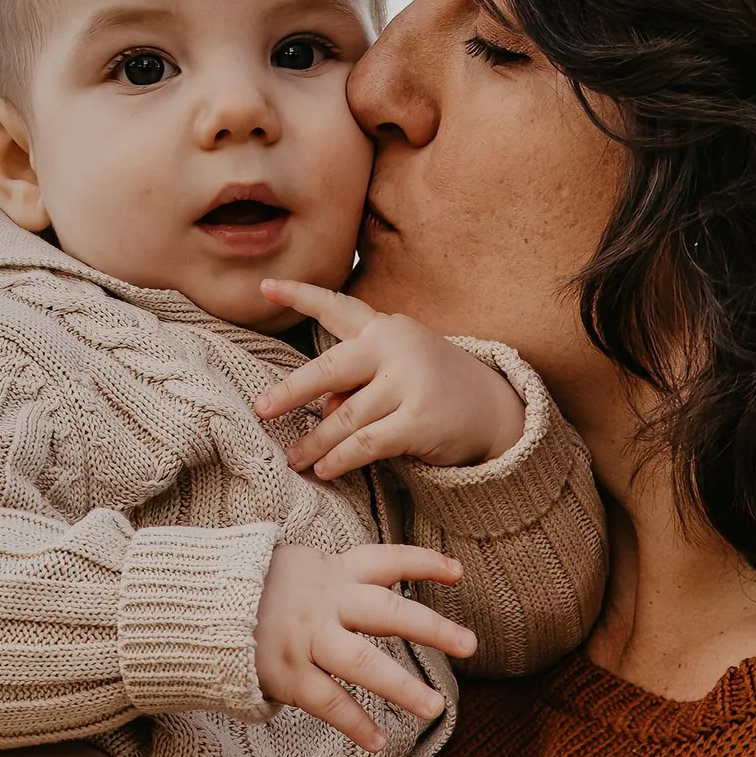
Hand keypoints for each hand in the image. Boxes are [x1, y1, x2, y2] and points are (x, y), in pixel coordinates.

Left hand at [253, 283, 522, 479]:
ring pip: (343, 417)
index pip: (337, 307)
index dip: (299, 295)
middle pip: (329, 370)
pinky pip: (365, 444)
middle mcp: (395, 347)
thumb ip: (357, 384)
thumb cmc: (432, 387)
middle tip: (261, 409)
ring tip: (295, 458)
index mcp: (385, 328)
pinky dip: (340, 460)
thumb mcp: (395, 371)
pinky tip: (325, 470)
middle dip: (290, 391)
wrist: (494, 409)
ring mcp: (409, 382)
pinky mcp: (419, 419)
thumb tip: (321, 415)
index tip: (264, 286)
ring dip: (314, 443)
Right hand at [253, 541, 472, 753]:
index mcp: (331, 573)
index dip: (422, 564)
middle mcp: (324, 604)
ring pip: (362, 663)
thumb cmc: (256, 592)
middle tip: (470, 644)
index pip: (385, 561)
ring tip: (435, 708)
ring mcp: (305, 640)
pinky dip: (353, 723)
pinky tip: (378, 743)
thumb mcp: (298, 569)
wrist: (194, 606)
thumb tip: (379, 589)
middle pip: (386, 612)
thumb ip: (338, 581)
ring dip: (401, 687)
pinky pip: (327, 701)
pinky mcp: (285, 673)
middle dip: (431, 627)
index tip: (458, 572)